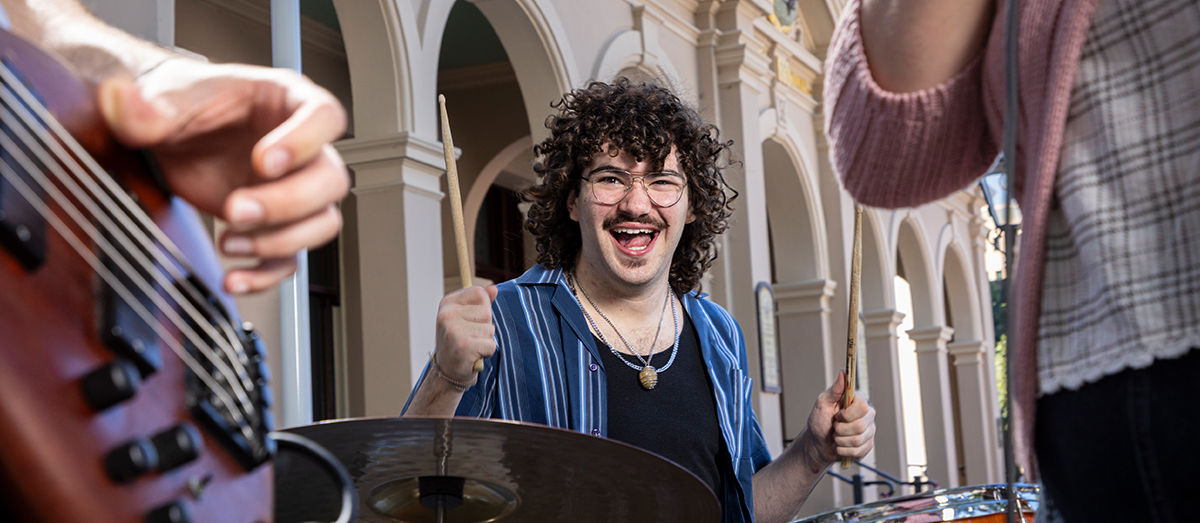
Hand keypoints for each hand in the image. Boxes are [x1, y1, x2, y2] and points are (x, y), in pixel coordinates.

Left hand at [96, 57, 348, 293]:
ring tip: (229, 241)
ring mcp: (293, 188)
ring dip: (279, 240)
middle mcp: (302, 147)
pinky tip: (233, 276)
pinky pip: (290, 259)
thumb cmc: (183, 105)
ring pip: (321, 222)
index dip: (304, 141)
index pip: (325, 117)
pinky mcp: (275, 224)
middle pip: (329, 180)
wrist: (167, 135)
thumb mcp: (166, 96)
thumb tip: (129, 108)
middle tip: (235, 209)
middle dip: (286, 203)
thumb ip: (150, 106)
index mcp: (287, 101)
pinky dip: (264, 275)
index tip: (265, 162)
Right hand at [434, 285, 498, 385]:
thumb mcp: (466, 318)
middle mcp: (447, 314)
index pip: (479, 293)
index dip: (483, 308)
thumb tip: (494, 288)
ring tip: (471, 346)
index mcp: (447, 303)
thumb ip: (481, 302)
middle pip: (487, 311)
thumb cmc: (459, 342)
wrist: (447, 372)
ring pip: (490, 329)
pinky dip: (486, 352)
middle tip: (470, 337)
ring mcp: (453, 330)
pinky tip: (473, 356)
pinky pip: (491, 344)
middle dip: (485, 326)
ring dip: (485, 341)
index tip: (471, 321)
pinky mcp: (463, 346)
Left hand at [803, 371, 875, 467]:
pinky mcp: (868, 445)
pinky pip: (858, 451)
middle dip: (840, 429)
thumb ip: (834, 389)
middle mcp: (867, 415)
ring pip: (858, 440)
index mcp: (858, 401)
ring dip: (840, 440)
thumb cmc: (820, 421)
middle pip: (860, 425)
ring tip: (835, 436)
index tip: (837, 416)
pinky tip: (840, 446)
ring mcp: (869, 430)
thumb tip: (843, 372)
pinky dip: (843, 450)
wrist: (818, 443)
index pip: (862, 406)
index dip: (848, 414)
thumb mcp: (822, 403)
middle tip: (834, 427)